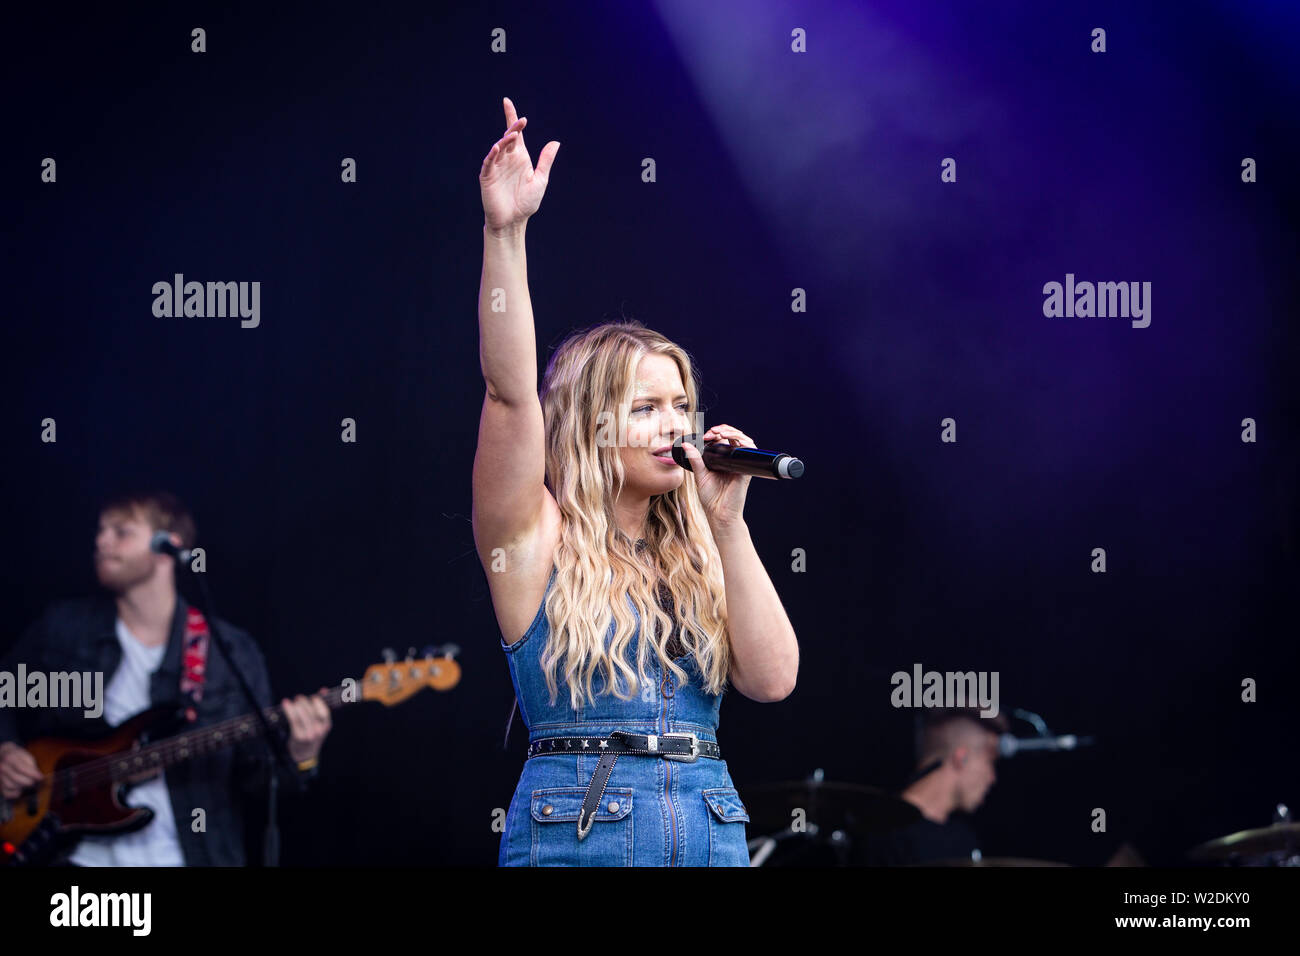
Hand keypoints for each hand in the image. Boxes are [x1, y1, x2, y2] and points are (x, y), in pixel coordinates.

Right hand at [0, 741, 41, 799]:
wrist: (4, 756)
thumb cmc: (18, 756)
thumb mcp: (26, 756)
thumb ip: (31, 765)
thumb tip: (38, 776)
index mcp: (10, 758)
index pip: (22, 769)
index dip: (33, 774)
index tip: (41, 778)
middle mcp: (2, 768)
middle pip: (17, 779)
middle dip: (29, 781)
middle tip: (35, 781)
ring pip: (11, 786)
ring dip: (22, 787)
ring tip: (29, 783)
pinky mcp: (0, 785)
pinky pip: (6, 793)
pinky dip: (15, 794)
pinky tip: (20, 790)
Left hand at [283, 689, 331, 764]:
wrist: (305, 754)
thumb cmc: (312, 733)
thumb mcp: (319, 723)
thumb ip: (321, 706)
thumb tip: (324, 689)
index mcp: (326, 726)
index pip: (324, 712)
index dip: (318, 703)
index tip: (313, 697)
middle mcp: (318, 731)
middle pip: (312, 713)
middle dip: (304, 702)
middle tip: (299, 697)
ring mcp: (308, 734)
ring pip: (302, 716)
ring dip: (296, 705)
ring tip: (292, 701)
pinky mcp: (298, 737)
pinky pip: (293, 720)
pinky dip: (289, 710)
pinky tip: (285, 704)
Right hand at [479, 96, 560, 234]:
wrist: (513, 221)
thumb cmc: (526, 203)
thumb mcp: (540, 180)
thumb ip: (545, 161)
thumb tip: (556, 142)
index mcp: (520, 157)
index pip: (516, 134)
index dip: (511, 117)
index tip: (507, 102)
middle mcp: (507, 159)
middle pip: (509, 138)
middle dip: (513, 127)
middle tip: (520, 121)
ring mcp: (496, 167)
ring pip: (499, 148)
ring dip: (505, 141)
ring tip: (513, 135)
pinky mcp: (487, 177)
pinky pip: (489, 163)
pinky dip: (492, 155)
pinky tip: (497, 148)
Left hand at [679, 424, 754, 530]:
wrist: (719, 514)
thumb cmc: (711, 498)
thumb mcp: (700, 475)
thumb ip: (695, 459)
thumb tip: (686, 445)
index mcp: (722, 460)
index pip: (723, 440)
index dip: (716, 433)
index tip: (705, 436)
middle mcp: (733, 460)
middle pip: (733, 437)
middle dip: (723, 430)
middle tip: (711, 432)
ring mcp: (741, 464)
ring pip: (743, 440)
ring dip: (732, 432)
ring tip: (720, 433)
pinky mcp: (746, 469)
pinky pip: (750, 450)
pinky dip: (743, 441)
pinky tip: (733, 439)